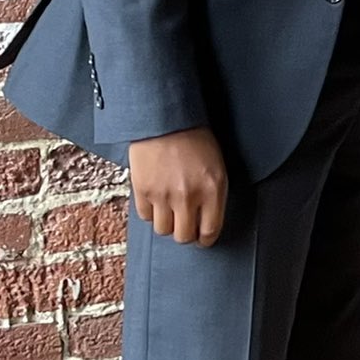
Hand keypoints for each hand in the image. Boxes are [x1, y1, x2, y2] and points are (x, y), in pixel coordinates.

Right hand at [128, 127, 227, 245]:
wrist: (165, 120)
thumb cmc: (195, 140)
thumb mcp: (216, 166)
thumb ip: (213, 194)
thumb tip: (206, 219)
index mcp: (213, 189)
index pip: (211, 230)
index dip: (206, 239)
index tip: (203, 238)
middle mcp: (189, 196)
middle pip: (184, 236)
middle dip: (186, 234)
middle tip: (186, 226)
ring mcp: (164, 195)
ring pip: (163, 230)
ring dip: (167, 224)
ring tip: (170, 211)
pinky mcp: (143, 191)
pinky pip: (146, 216)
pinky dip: (151, 212)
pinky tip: (156, 200)